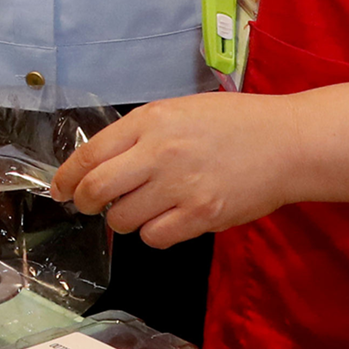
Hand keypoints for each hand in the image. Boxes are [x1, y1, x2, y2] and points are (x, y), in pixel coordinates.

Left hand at [51, 93, 301, 247]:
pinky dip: (153, 233)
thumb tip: (97, 164)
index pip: (89, 154)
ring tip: (142, 207)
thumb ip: (138, 134)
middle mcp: (160, 152)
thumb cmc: (233, 124)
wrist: (287, 143)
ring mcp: (180, 187)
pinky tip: (167, 220)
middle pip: (96, 191)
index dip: (67, 177)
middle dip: (86, 203)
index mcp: (151, 121)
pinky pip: (155, 237)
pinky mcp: (202, 216)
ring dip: (123, 219)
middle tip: (91, 205)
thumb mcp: (179, 112)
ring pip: (123, 219)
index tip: (60, 189)